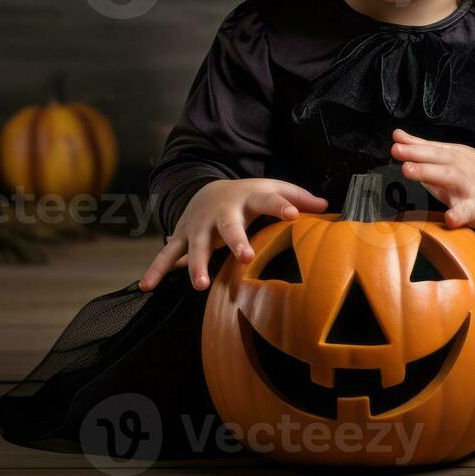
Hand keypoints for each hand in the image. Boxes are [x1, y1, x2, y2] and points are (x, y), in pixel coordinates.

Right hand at [139, 178, 327, 292]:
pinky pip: (166, 256)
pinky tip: (146, 286)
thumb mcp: (272, 189)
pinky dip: (156, 270)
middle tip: (244, 256)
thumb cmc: (248, 196)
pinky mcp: (181, 237)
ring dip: (196, 264)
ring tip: (199, 285)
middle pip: (228, 226)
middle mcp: (221, 212)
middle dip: (235, 240)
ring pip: (195, 246)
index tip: (295, 214)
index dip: (281, 205)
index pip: (268, 200)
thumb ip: (297, 198)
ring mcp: (198, 226)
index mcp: (248, 197)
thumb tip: (328, 207)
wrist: (206, 190)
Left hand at [391, 128, 474, 244]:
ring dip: (429, 173)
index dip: (412, 145)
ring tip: (409, 170)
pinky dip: (458, 215)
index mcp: (452, 155)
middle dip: (417, 154)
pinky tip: (449, 219)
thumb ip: (422, 148)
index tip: (395, 142)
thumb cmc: (473, 173)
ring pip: (448, 178)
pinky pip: (466, 212)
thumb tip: (397, 135)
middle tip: (397, 151)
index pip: (430, 148)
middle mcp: (460, 168)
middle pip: (437, 159)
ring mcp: (468, 187)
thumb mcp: (450, 156)